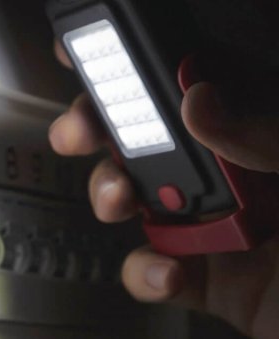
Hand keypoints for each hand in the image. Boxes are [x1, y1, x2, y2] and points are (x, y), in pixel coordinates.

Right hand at [50, 42, 278, 338]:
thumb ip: (268, 133)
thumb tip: (201, 101)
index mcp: (269, 133)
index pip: (206, 79)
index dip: (149, 65)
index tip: (100, 56)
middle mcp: (240, 172)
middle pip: (153, 135)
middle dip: (103, 129)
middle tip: (82, 132)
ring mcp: (219, 226)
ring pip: (140, 198)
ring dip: (111, 194)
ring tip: (119, 200)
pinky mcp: (208, 279)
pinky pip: (153, 268)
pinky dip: (145, 273)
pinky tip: (170, 273)